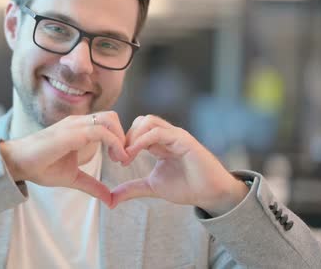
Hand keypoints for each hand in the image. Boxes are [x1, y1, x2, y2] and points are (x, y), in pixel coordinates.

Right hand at [0, 111, 128, 206]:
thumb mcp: (73, 178)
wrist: (17, 163)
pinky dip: (114, 143)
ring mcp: (75, 125)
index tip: (121, 160)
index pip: (107, 123)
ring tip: (121, 159)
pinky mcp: (71, 133)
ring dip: (121, 139)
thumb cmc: (40, 167)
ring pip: (109, 120)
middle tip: (124, 158)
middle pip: (112, 117)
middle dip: (124, 136)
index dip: (119, 139)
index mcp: (79, 129)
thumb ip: (92, 185)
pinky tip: (115, 159)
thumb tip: (110, 200)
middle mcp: (78, 122)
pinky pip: (100, 131)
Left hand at [111, 115, 248, 215]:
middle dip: (125, 136)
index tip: (114, 159)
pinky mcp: (183, 139)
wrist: (211, 194)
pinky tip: (132, 155)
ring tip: (126, 157)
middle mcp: (167, 135)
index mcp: (159, 142)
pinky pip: (158, 132)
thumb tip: (110, 199)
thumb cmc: (186, 187)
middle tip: (118, 157)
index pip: (136, 129)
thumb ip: (132, 188)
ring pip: (147, 121)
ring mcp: (176, 135)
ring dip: (132, 136)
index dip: (122, 141)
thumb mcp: (152, 187)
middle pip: (140, 120)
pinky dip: (141, 141)